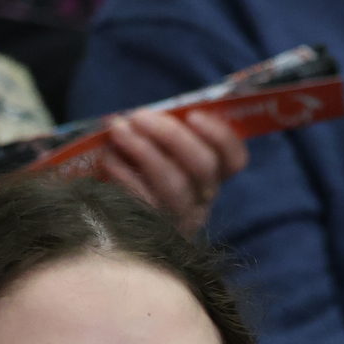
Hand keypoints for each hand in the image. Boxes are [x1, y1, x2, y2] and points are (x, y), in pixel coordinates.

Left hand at [95, 108, 248, 234]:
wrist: (111, 225)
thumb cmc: (138, 171)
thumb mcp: (155, 149)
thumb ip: (159, 131)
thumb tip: (137, 114)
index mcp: (211, 174)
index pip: (234, 159)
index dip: (220, 136)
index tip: (193, 115)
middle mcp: (201, 198)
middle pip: (203, 166)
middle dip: (171, 134)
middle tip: (139, 116)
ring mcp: (179, 218)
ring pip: (175, 185)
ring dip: (144, 150)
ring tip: (118, 129)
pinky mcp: (153, 229)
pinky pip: (144, 201)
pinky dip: (124, 174)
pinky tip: (109, 157)